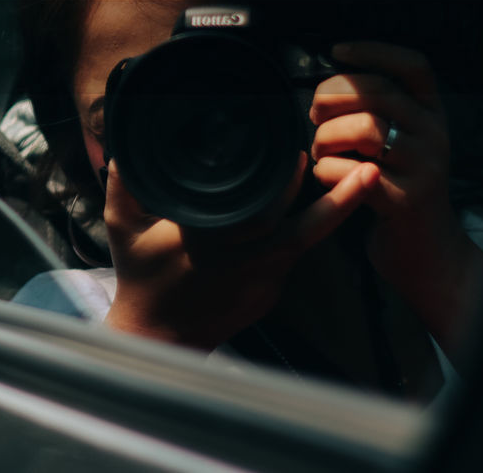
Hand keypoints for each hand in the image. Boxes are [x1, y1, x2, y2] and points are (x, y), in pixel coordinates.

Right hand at [102, 155, 377, 350]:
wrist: (159, 336)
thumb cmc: (141, 276)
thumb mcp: (122, 226)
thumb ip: (124, 183)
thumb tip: (125, 146)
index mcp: (211, 239)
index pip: (260, 207)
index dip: (287, 181)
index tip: (301, 153)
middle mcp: (245, 261)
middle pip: (300, 224)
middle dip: (330, 194)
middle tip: (352, 161)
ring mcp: (263, 281)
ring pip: (306, 240)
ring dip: (332, 211)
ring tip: (359, 180)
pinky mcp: (270, 293)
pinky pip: (293, 254)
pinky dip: (305, 230)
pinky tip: (317, 206)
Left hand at [309, 41, 482, 353]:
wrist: (425, 250)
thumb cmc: (395, 188)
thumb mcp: (398, 142)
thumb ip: (375, 111)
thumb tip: (324, 86)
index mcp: (431, 113)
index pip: (413, 65)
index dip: (374, 51)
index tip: (337, 50)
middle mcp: (435, 134)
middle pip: (377, 92)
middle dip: (331, 99)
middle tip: (313, 116)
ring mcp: (425, 167)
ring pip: (365, 128)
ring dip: (326, 136)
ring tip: (319, 149)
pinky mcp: (406, 200)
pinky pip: (353, 172)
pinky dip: (326, 170)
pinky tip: (324, 175)